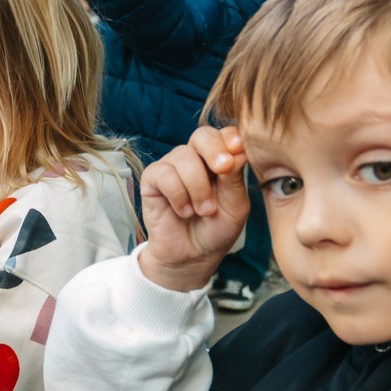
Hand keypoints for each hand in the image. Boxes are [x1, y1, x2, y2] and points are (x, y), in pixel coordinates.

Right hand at [138, 126, 249, 292]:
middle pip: (202, 134)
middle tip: (223, 169)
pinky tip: (183, 211)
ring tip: (202, 211)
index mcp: (220, 159)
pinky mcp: (152, 179)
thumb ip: (235, 178)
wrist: (193, 256)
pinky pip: (164, 173)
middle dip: (214, 149)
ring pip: (184, 157)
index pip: (225, 135)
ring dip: (197, 187)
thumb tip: (238, 151)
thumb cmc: (216, 229)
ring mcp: (172, 166)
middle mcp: (196, 158)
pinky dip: (178, 195)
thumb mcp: (235, 206)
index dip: (230, 138)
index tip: (238, 150)